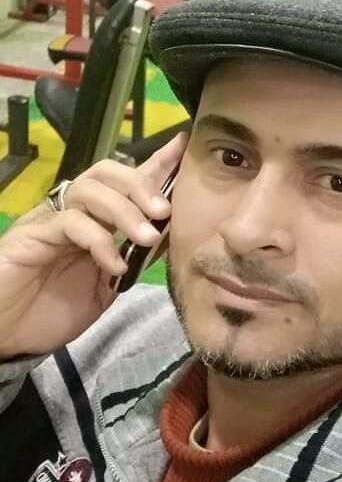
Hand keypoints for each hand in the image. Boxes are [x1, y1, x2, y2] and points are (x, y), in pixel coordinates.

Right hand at [0, 132, 187, 358]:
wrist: (7, 335)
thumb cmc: (52, 310)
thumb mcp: (107, 287)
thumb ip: (133, 260)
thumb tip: (169, 239)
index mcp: (96, 220)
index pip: (128, 181)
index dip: (156, 162)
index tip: (184, 146)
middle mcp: (74, 211)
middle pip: (108, 172)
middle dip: (141, 185)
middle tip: (164, 212)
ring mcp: (51, 220)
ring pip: (89, 189)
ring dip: (124, 209)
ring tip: (146, 237)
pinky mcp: (33, 234)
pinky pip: (69, 222)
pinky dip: (98, 239)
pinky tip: (113, 264)